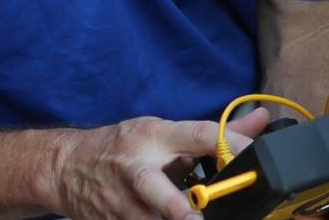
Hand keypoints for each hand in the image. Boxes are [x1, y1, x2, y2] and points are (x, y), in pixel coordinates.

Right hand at [49, 108, 272, 219]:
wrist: (66, 166)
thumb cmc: (124, 146)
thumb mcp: (163, 131)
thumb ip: (214, 133)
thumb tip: (262, 119)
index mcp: (155, 135)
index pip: (198, 134)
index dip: (228, 145)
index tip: (253, 157)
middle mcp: (135, 165)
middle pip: (153, 186)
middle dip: (175, 206)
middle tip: (196, 218)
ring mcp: (118, 198)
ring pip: (143, 219)